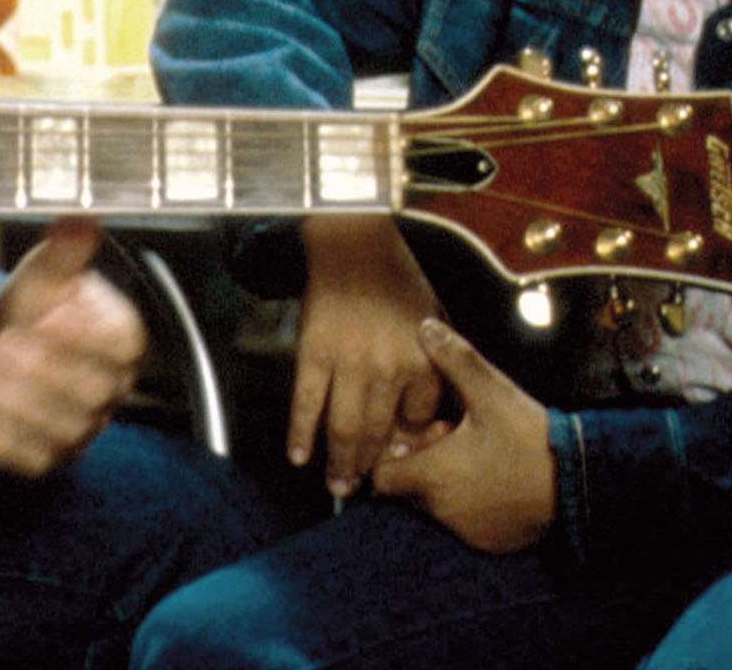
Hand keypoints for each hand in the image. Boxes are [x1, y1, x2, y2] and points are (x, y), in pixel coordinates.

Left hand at [0, 217, 145, 475]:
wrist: (1, 341)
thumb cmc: (35, 307)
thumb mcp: (46, 272)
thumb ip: (63, 252)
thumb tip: (77, 222)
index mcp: (119, 338)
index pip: (120, 344)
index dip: (85, 334)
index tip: (50, 316)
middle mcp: (108, 388)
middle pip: (90, 390)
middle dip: (40, 369)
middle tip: (0, 346)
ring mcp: (81, 426)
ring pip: (61, 429)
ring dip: (15, 404)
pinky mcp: (48, 455)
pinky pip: (31, 461)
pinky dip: (0, 446)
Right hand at [292, 215, 445, 494]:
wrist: (354, 243)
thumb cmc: (396, 278)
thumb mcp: (432, 320)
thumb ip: (433, 365)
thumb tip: (425, 413)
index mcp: (422, 361)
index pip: (418, 422)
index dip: (409, 446)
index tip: (399, 461)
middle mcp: (389, 368)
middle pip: (381, 433)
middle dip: (372, 467)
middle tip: (362, 489)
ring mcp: (349, 363)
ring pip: (345, 427)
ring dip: (339, 462)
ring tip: (336, 485)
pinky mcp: (314, 353)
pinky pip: (307, 402)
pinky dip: (301, 432)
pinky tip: (298, 455)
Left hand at [369, 317, 554, 553]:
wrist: (579, 481)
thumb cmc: (529, 436)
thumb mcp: (489, 390)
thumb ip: (453, 359)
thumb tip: (423, 327)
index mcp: (431, 476)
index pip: (381, 477)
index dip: (395, 455)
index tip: (423, 436)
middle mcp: (442, 511)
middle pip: (409, 491)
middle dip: (423, 464)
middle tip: (456, 438)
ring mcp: (466, 531)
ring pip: (438, 508)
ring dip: (447, 484)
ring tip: (478, 456)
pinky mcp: (490, 543)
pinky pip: (466, 525)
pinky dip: (471, 505)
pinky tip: (496, 478)